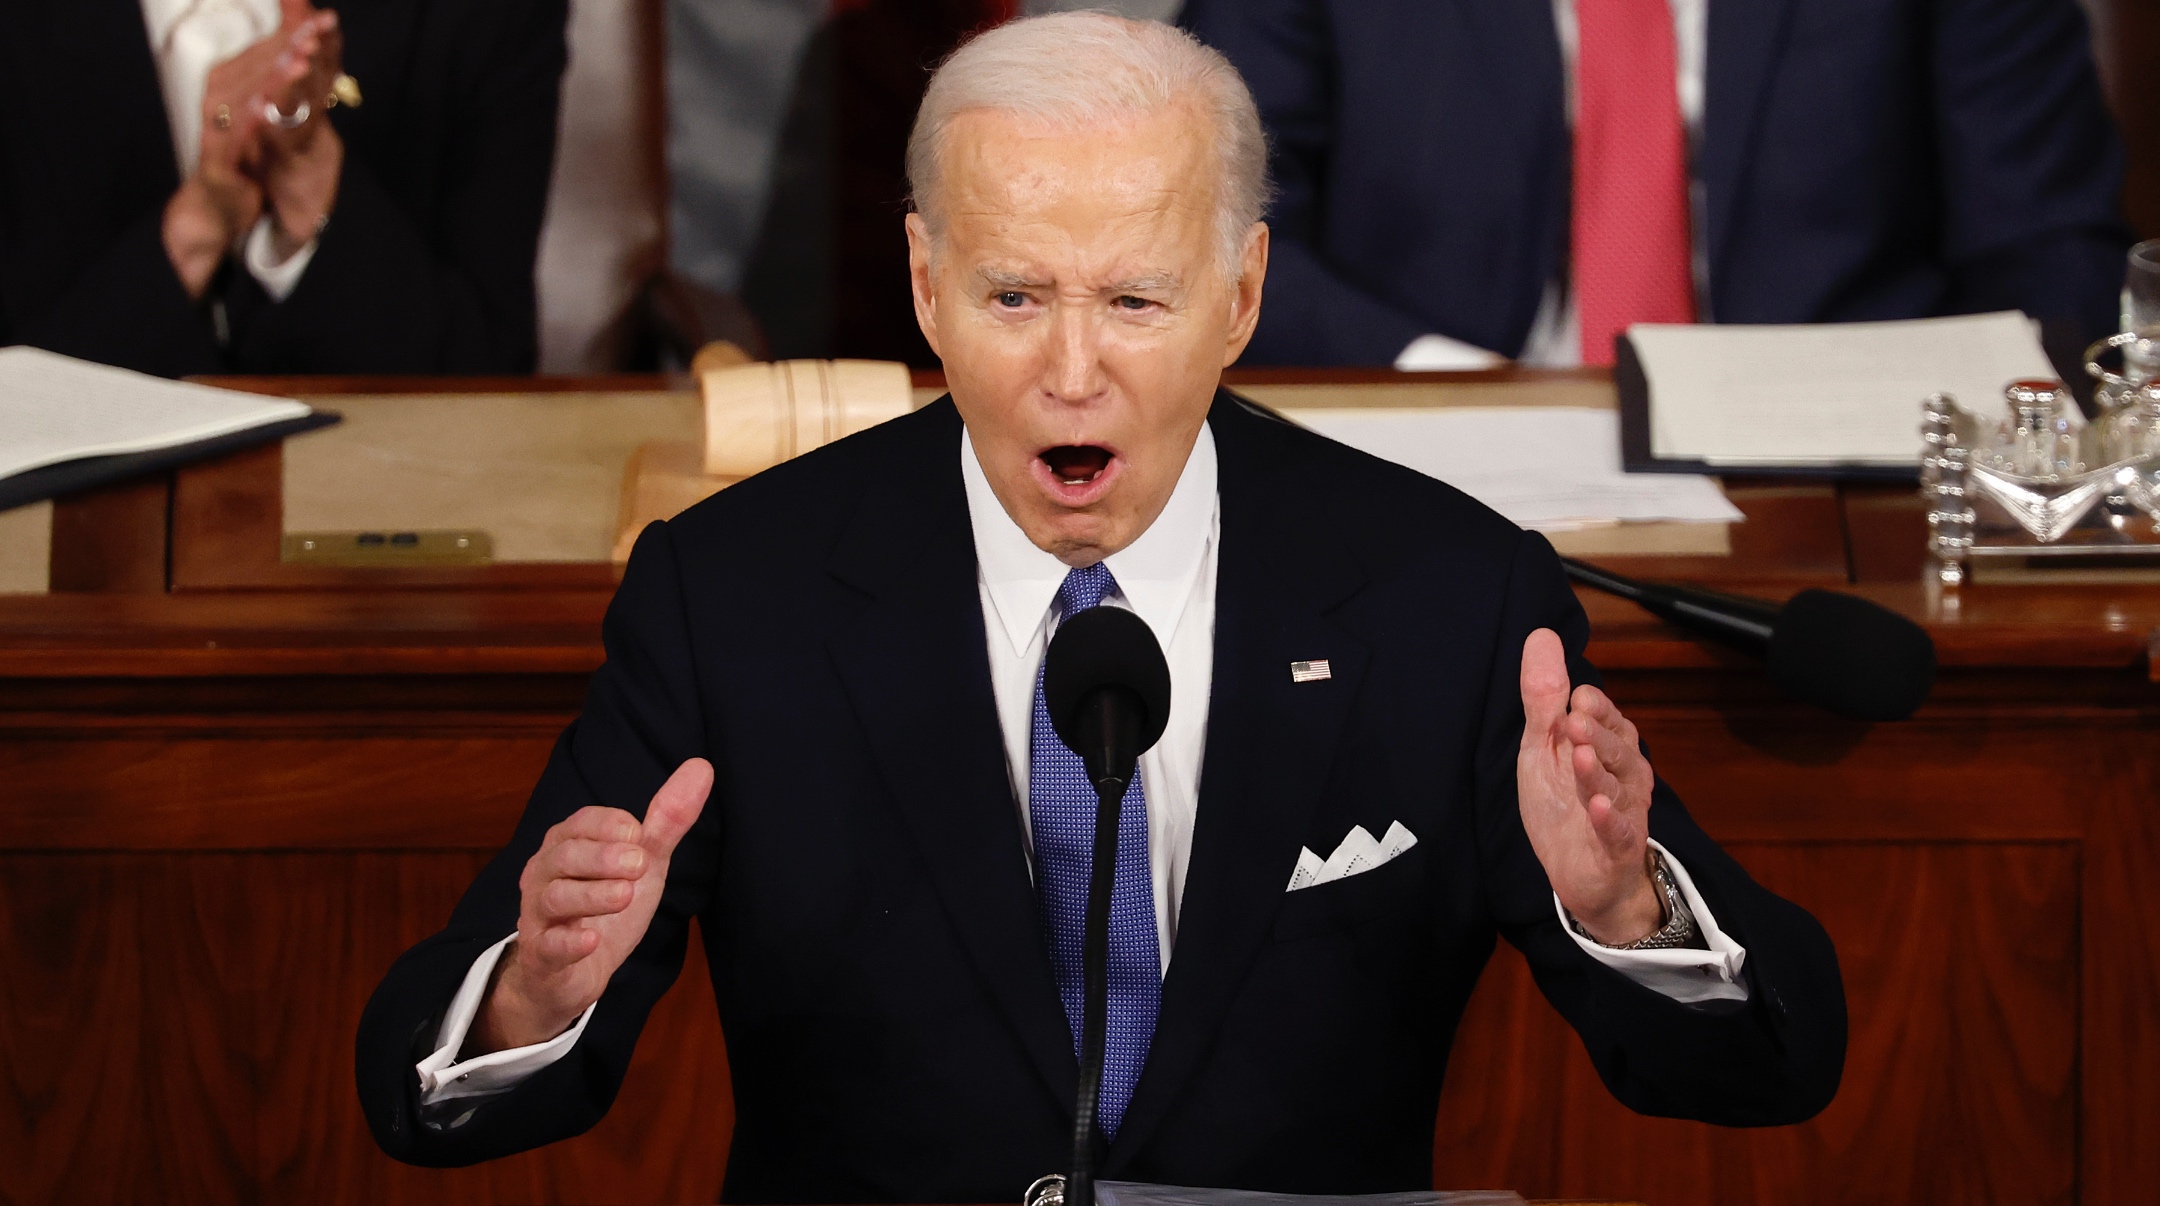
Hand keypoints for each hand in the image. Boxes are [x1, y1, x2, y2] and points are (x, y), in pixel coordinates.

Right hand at [160, 2, 345, 295]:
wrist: (217, 200)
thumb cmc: (243, 149)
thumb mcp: (266, 110)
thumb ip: (282, 78)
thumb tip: (306, 43)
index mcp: (237, 79)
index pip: (269, 48)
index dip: (295, 29)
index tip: (321, 14)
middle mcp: (224, 94)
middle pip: (262, 64)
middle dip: (292, 43)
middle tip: (319, 24)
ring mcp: (219, 123)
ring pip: (250, 93)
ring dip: (276, 75)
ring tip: (303, 57)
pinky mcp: (217, 154)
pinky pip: (237, 134)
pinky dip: (254, 119)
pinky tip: (269, 107)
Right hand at [471, 759, 713, 1053]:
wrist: (574, 973)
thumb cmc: (605, 907)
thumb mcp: (643, 862)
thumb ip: (668, 820)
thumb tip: (701, 767)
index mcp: (568, 843)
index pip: (582, 822)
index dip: (611, 825)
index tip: (639, 835)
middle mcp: (545, 873)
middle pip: (564, 855)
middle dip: (602, 856)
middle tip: (639, 864)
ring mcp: (539, 914)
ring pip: (555, 897)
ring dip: (591, 894)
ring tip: (625, 895)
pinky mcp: (543, 955)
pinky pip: (548, 945)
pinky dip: (569, 942)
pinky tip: (591, 940)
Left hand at [1515, 628, 1662, 944]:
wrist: (1581, 874)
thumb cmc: (1565, 803)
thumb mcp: (1544, 747)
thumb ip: (1544, 697)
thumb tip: (1541, 635)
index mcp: (1608, 746)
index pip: (1609, 719)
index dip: (1596, 709)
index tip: (1578, 695)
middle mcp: (1623, 775)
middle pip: (1617, 749)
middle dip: (1599, 734)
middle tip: (1577, 719)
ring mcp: (1623, 811)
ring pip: (1615, 787)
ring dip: (1598, 772)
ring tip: (1581, 755)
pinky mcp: (1615, 848)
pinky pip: (1616, 831)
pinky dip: (1607, 819)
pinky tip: (1595, 807)